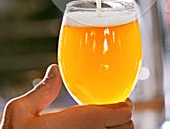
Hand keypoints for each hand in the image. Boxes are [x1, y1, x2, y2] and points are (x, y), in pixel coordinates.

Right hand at [0, 64, 133, 128]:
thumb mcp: (19, 112)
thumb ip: (41, 90)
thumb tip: (56, 70)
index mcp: (77, 124)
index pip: (119, 114)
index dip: (124, 105)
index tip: (121, 99)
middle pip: (125, 127)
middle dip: (122, 116)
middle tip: (114, 107)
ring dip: (118, 128)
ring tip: (107, 121)